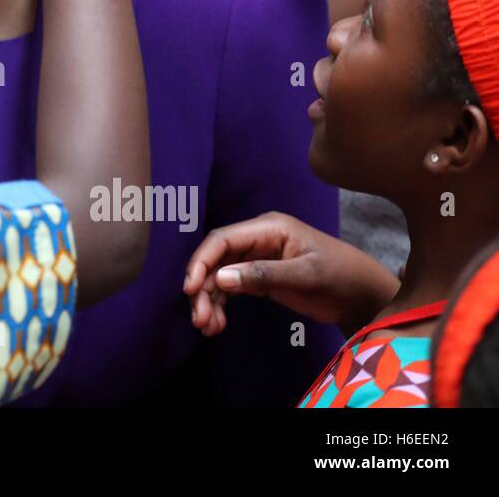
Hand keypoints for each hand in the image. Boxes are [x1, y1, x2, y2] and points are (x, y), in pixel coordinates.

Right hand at [183, 211, 399, 336]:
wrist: (365, 296)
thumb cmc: (342, 276)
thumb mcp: (305, 275)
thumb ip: (264, 274)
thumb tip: (220, 278)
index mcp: (268, 228)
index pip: (222, 240)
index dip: (202, 261)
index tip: (190, 288)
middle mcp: (257, 240)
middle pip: (216, 259)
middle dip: (203, 288)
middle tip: (199, 318)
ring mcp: (257, 259)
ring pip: (220, 276)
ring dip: (210, 300)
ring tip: (208, 327)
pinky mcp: (260, 277)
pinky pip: (231, 288)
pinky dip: (221, 305)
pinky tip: (218, 324)